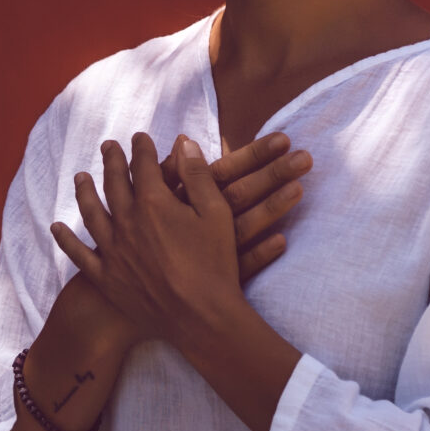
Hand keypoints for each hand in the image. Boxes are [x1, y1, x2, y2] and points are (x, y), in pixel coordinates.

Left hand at [51, 133, 246, 350]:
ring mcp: (112, 250)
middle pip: (113, 184)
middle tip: (108, 146)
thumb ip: (197, 176)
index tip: (139, 138)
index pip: (142, 165)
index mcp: (153, 203)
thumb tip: (184, 143)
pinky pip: (78, 254)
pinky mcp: (106, 278)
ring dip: (84, 192)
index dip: (141, 148)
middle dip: (111, 162)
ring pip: (91, 213)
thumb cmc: (215, 264)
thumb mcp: (215, 213)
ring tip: (80, 177)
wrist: (202, 317)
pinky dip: (66, 239)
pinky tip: (57, 227)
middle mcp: (126, 222)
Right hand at [156, 130, 309, 281]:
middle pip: (239, 193)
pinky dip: (258, 254)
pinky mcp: (212, 280)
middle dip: (272, 174)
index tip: (285, 138)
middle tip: (306, 157)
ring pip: (243, 225)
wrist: (124, 292)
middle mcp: (198, 220)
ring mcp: (207, 251)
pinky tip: (282, 241)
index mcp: (186, 197)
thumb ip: (175, 171)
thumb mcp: (157, 199)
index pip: (225, 170)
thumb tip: (184, 138)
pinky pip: (238, 267)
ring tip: (300, 188)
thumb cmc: (148, 236)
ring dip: (271, 206)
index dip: (254, 154)